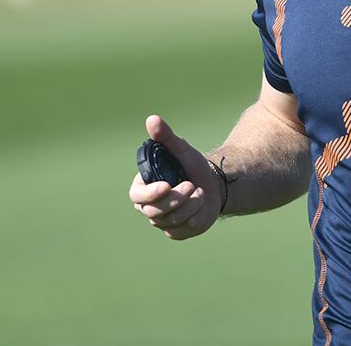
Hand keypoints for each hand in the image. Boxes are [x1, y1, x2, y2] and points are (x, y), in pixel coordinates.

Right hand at [129, 114, 220, 240]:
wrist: (212, 183)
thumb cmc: (191, 165)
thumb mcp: (180, 149)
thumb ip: (165, 137)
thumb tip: (152, 119)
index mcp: (143, 188)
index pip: (138, 196)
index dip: (151, 193)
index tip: (166, 185)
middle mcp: (149, 207)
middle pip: (155, 211)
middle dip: (176, 199)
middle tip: (192, 186)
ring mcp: (162, 221)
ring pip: (171, 221)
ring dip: (190, 205)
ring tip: (201, 192)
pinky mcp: (177, 231)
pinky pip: (183, 229)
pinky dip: (196, 217)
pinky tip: (203, 205)